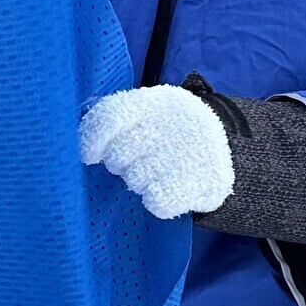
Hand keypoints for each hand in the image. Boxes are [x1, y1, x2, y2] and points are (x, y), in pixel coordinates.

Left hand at [81, 85, 235, 219]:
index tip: (89, 155)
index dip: (92, 138)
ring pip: (135, 181)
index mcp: (155, 102)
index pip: (110, 116)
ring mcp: (187, 155)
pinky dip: (159, 200)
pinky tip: (169, 188)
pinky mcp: (201, 184)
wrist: (224, 146)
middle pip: (118, 157)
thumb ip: (119, 119)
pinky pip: (157, 202)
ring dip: (140, 181)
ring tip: (160, 171)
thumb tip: (80, 140)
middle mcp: (170, 125)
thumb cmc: (171, 131)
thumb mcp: (151, 111)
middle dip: (121, 162)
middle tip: (139, 158)